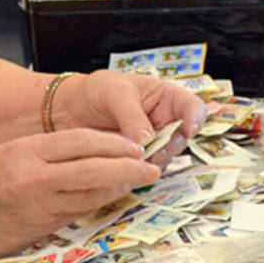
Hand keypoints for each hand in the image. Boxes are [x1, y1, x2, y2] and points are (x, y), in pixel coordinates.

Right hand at [0, 127, 159, 262]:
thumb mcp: (8, 153)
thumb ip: (45, 150)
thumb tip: (87, 148)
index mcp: (25, 152)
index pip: (80, 141)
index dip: (112, 143)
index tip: (134, 145)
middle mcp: (34, 177)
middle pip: (93, 168)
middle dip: (127, 167)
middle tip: (150, 166)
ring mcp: (39, 205)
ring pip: (91, 193)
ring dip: (120, 187)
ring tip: (140, 180)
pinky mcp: (42, 227)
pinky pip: (79, 211)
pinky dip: (100, 202)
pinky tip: (113, 197)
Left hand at [53, 70, 206, 164]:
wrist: (67, 109)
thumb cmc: (95, 91)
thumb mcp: (114, 93)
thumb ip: (132, 116)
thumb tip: (148, 142)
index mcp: (165, 98)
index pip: (192, 107)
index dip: (196, 119)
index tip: (188, 130)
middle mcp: (163, 122)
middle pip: (181, 138)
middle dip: (168, 146)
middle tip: (149, 149)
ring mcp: (151, 144)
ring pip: (164, 158)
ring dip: (151, 161)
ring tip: (128, 156)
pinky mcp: (135, 162)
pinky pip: (144, 171)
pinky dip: (135, 171)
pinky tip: (119, 165)